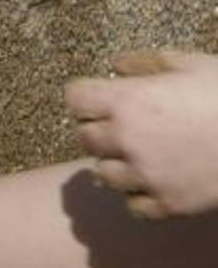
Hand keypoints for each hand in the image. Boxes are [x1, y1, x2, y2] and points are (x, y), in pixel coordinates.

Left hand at [67, 50, 217, 218]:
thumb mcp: (192, 65)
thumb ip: (148, 63)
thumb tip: (116, 64)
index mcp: (128, 101)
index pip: (75, 98)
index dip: (88, 96)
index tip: (103, 97)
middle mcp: (127, 140)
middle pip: (85, 135)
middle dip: (101, 128)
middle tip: (128, 125)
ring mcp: (146, 176)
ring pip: (103, 172)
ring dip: (117, 162)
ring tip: (144, 154)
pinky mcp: (167, 204)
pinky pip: (133, 204)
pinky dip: (141, 194)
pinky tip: (160, 180)